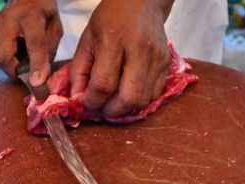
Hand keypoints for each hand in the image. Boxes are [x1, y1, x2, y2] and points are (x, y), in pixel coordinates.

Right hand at [0, 0, 62, 85]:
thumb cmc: (44, 12)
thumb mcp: (55, 28)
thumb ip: (49, 51)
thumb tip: (41, 77)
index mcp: (29, 15)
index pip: (33, 44)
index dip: (36, 65)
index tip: (38, 83)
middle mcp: (7, 19)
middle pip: (3, 57)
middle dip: (16, 72)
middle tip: (30, 73)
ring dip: (14, 65)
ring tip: (27, 56)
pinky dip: (10, 58)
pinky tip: (19, 49)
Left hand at [70, 0, 173, 116]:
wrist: (142, 0)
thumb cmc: (110, 18)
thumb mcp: (87, 39)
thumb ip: (79, 70)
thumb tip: (78, 99)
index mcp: (113, 40)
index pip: (103, 84)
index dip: (92, 100)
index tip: (86, 102)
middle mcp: (139, 50)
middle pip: (128, 98)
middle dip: (112, 110)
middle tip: (102, 107)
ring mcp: (156, 58)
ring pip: (143, 100)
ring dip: (126, 107)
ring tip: (115, 99)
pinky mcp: (167, 62)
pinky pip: (155, 93)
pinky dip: (141, 99)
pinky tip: (129, 90)